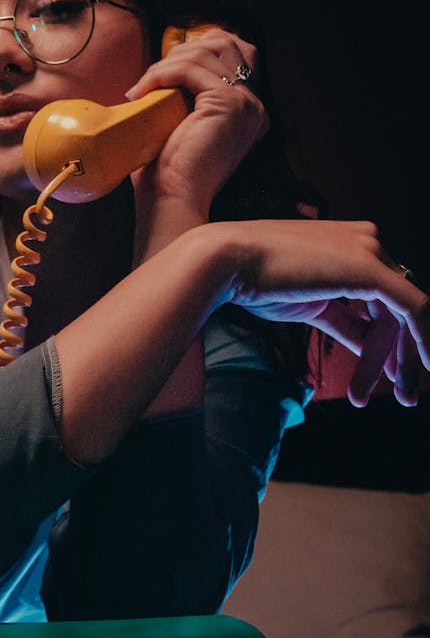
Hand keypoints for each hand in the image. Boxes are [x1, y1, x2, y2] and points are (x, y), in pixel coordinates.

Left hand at [127, 27, 268, 218]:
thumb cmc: (168, 174)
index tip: (161, 69)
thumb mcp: (180, 125)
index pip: (233, 52)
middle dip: (183, 49)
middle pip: (225, 42)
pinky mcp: (229, 104)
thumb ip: (183, 95)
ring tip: (142, 87)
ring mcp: (247, 103)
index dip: (195, 49)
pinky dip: (162, 73)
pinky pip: (192, 68)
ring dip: (165, 64)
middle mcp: (255, 106)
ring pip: (205, 53)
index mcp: (248, 111)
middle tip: (151, 76)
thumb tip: (160, 67)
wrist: (172, 202)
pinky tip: (142, 91)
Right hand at [224, 218, 429, 405]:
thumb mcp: (311, 307)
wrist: (227, 261)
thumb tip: (368, 344)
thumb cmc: (255, 281)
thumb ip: (345, 321)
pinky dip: (421, 340)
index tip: (387, 376)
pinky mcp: (370, 269)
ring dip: (399, 359)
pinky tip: (421, 367)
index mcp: (352, 244)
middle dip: (401, 353)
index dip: (388, 340)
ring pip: (403, 313)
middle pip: (395, 307)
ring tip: (392, 396)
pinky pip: (412, 308)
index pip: (381, 298)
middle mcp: (368, 241)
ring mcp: (370, 251)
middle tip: (404, 395)